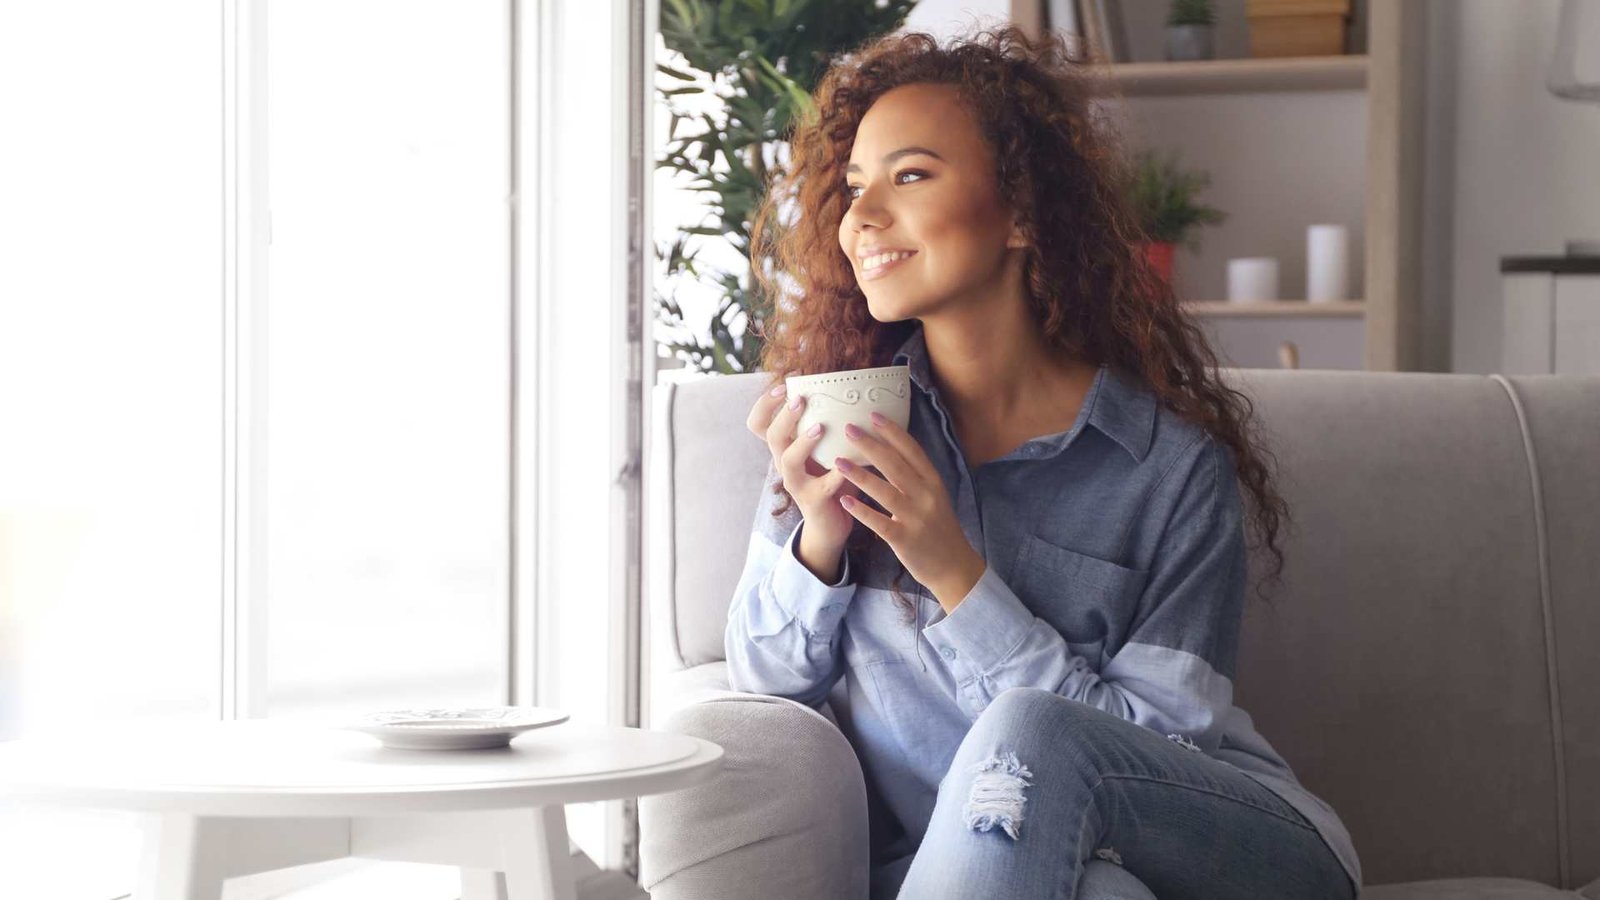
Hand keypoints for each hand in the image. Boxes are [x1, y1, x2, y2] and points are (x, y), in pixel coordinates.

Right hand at [745, 381, 861, 550]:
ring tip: (819, 428)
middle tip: (800, 399)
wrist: (830, 523)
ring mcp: (796, 483)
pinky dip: (836, 473)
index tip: (784, 384)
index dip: (764, 403)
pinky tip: (848, 462)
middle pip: (770, 435)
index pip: (759, 422)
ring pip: (787, 460)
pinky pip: (823, 485)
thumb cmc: (830, 477)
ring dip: (802, 442)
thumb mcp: (823, 448)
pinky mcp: (814, 501)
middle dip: (784, 415)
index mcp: (783, 447)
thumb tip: (847, 385)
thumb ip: (828, 423)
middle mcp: (784, 463)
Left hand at [834, 412, 985, 610]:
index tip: (874, 414)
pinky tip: (843, 500)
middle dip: (870, 445)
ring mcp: (915, 517)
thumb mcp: (935, 496)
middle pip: (895, 465)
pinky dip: (861, 510)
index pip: (912, 450)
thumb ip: (916, 475)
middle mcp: (926, 496)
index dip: (892, 432)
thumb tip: (893, 449)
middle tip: (848, 428)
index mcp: (933, 482)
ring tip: (837, 460)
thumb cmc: (940, 528)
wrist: (954, 566)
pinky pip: (879, 522)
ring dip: (859, 474)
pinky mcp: (904, 539)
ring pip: (884, 491)